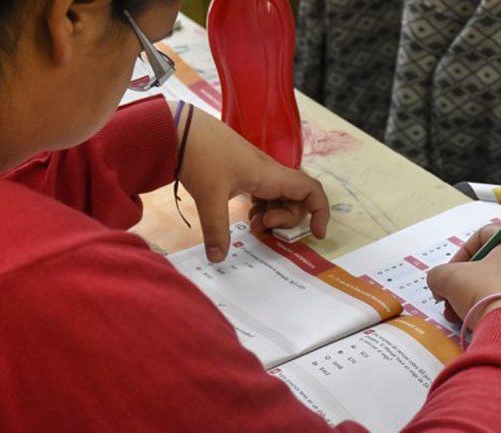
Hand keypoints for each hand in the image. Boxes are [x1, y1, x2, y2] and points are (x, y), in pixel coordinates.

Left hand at [174, 104, 328, 262]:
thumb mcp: (209, 196)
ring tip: (252, 224)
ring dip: (273, 215)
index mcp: (270, 176)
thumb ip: (216, 230)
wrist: (180, 128)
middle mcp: (268, 173)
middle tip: (261, 227)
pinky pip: (264, 193)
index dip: (320, 212)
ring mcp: (256, 171)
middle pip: (296, 200)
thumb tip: (218, 258)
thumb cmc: (200, 155)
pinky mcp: (242, 171)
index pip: (311, 190)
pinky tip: (245, 214)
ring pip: (279, 197)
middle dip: (286, 220)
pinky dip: (261, 207)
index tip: (316, 234)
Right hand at [426, 224, 500, 332]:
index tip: (449, 273)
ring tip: (461, 316)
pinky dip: (500, 309)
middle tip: (451, 298)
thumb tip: (440, 284)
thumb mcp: (449, 278)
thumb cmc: (486, 293)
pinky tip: (483, 324)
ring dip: (479, 297)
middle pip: (494, 263)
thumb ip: (439, 274)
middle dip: (467, 282)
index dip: (461, 253)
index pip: (484, 235)